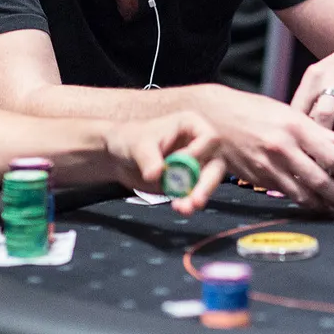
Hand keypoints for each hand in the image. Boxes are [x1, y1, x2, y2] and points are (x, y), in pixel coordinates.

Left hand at [104, 110, 224, 215]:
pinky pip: (193, 194)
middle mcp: (198, 145)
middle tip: (197, 200)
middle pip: (215, 164)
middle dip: (207, 184)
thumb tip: (156, 175)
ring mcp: (194, 165)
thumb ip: (148, 158)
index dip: (201, 151)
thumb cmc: (130, 139)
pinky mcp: (186, 182)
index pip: (210, 137)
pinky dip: (187, 203)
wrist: (118, 157)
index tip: (182, 160)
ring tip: (183, 208)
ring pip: (206, 182)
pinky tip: (179, 207)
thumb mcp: (138, 144)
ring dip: (197, 197)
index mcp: (192, 125)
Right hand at [188, 85, 333, 210]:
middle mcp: (283, 147)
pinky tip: (306, 199)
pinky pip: (283, 192)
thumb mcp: (286, 112)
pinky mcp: (257, 178)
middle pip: (320, 179)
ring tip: (329, 207)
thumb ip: (317, 130)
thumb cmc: (251, 110)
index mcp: (294, 126)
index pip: (331, 154)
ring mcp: (269, 165)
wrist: (212, 119)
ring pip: (302, 193)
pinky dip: (298, 198)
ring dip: (319, 203)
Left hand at [291, 36, 333, 151]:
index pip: (299, 108)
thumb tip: (293, 132)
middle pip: (321, 115)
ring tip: (331, 162)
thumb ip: (308, 100)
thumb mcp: (320, 76)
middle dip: (317, 142)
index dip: (295, 133)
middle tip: (311, 163)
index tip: (293, 152)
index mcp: (315, 76)